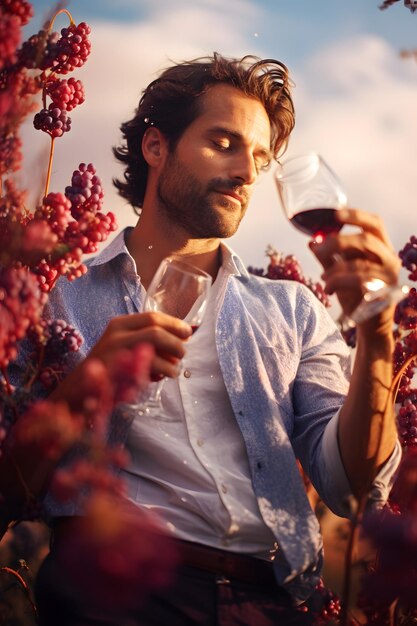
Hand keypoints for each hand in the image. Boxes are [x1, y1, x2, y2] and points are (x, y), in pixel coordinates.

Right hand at [88, 312, 191, 378]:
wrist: (78, 389)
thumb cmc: (108, 368)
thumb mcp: (124, 346)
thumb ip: (148, 340)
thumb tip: (182, 338)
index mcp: (119, 324)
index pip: (152, 317)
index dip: (174, 324)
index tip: (188, 332)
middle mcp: (116, 334)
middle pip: (155, 330)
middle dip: (175, 342)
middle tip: (182, 353)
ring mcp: (115, 352)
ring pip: (153, 347)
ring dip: (171, 361)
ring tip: (174, 370)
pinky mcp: (117, 371)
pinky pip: (148, 368)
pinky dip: (162, 372)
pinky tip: (162, 378)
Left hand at [309, 208, 399, 325]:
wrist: (370, 325)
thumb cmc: (357, 295)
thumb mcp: (341, 272)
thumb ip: (328, 257)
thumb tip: (312, 241)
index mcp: (382, 248)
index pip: (374, 224)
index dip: (356, 216)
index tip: (335, 214)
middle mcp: (390, 259)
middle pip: (366, 240)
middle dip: (338, 242)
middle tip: (319, 250)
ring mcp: (389, 277)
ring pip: (360, 264)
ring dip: (335, 270)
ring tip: (324, 278)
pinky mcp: (384, 293)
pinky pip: (360, 283)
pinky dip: (339, 283)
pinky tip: (329, 289)